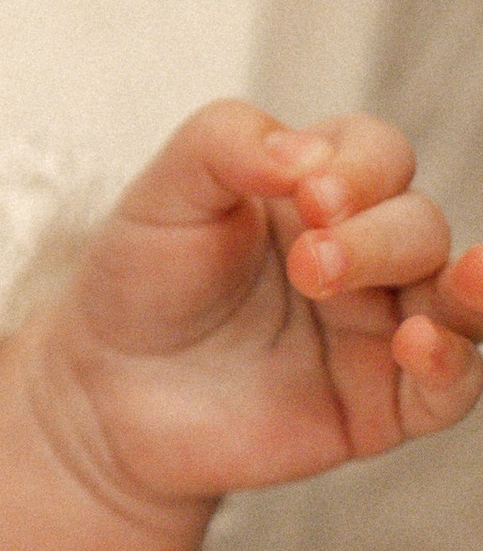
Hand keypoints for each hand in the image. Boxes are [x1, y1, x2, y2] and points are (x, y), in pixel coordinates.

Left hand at [44, 101, 481, 517]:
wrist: (105, 394)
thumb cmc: (139, 281)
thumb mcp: (164, 195)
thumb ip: (224, 144)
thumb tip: (305, 152)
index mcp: (319, 191)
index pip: (379, 155)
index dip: (360, 168)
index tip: (308, 194)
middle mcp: (365, 254)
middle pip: (419, 225)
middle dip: (376, 238)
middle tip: (311, 264)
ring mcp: (379, 330)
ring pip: (458, 298)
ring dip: (463, 288)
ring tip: (460, 279)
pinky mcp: (381, 406)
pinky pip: (453, 387)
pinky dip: (454, 363)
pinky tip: (421, 345)